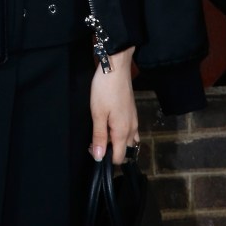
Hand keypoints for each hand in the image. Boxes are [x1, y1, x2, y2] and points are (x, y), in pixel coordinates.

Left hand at [89, 46, 138, 165]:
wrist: (116, 67)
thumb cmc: (105, 89)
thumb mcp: (97, 113)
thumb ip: (99, 136)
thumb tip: (98, 158)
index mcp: (123, 132)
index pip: (118, 158)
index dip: (104, 158)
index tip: (92, 148)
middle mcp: (132, 129)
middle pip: (124, 151)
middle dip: (110, 151)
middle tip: (94, 140)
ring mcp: (134, 120)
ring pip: (128, 141)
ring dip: (116, 142)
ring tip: (102, 131)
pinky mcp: (132, 112)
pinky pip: (130, 131)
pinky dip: (121, 133)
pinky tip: (110, 123)